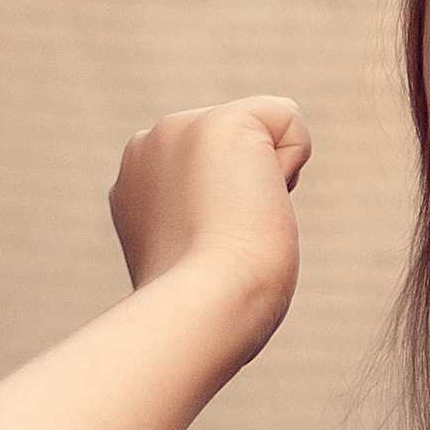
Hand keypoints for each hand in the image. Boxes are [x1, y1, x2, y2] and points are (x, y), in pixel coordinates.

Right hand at [109, 96, 312, 339]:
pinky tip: (257, 200)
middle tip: (221, 242)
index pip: (211, 174)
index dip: (227, 215)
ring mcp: (180, 128)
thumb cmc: (207, 308)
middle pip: (239, 151)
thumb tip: (244, 207)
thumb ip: (202, 224)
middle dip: (246, 194)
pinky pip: (289, 121)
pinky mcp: (224, 121)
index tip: (203, 253)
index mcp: (136, 183)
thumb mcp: (192, 258)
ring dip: (266, 186)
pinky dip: (293, 162)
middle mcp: (149, 146)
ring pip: (263, 138)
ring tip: (235, 224)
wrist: (202, 308)